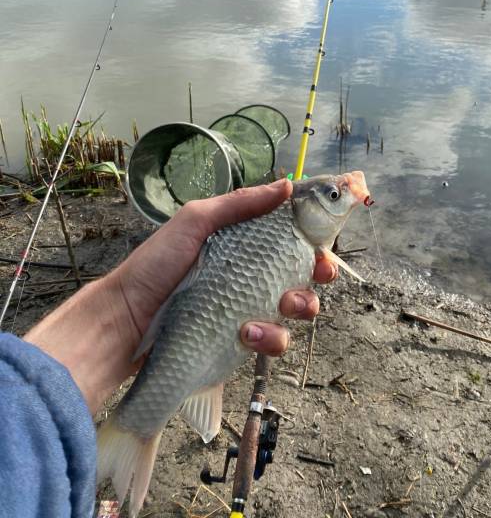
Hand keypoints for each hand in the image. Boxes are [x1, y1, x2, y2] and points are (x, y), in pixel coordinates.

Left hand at [25, 179, 336, 413]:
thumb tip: (286, 185)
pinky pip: (273, 341)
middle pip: (305, 273)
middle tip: (318, 273)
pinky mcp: (242, 342)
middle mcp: (252, 275)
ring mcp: (249, 309)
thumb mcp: (196, 221)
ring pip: (297, 309)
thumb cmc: (157, 264)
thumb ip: (241, 204)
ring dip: (299, 306)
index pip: (292, 237)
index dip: (316, 237)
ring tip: (281, 306)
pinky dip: (268, 337)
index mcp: (245, 244)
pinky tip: (246, 333)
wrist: (126, 321)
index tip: (327, 237)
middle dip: (319, 273)